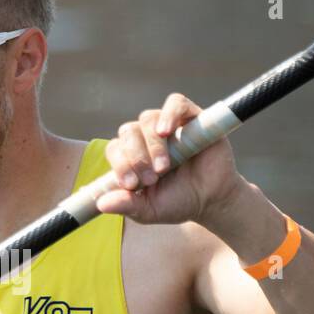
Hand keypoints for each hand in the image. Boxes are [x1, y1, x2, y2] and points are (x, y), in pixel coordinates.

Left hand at [96, 94, 241, 225]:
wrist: (212, 200)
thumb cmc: (178, 202)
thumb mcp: (149, 210)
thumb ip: (127, 205)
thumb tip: (101, 203)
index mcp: (132, 156)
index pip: (115, 149)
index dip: (120, 164)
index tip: (132, 184)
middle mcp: (146, 137)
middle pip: (128, 132)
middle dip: (136, 157)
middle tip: (151, 178)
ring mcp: (168, 125)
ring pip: (148, 119)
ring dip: (152, 143)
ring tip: (163, 166)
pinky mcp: (191, 117)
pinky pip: (175, 103)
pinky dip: (169, 114)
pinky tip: (166, 131)